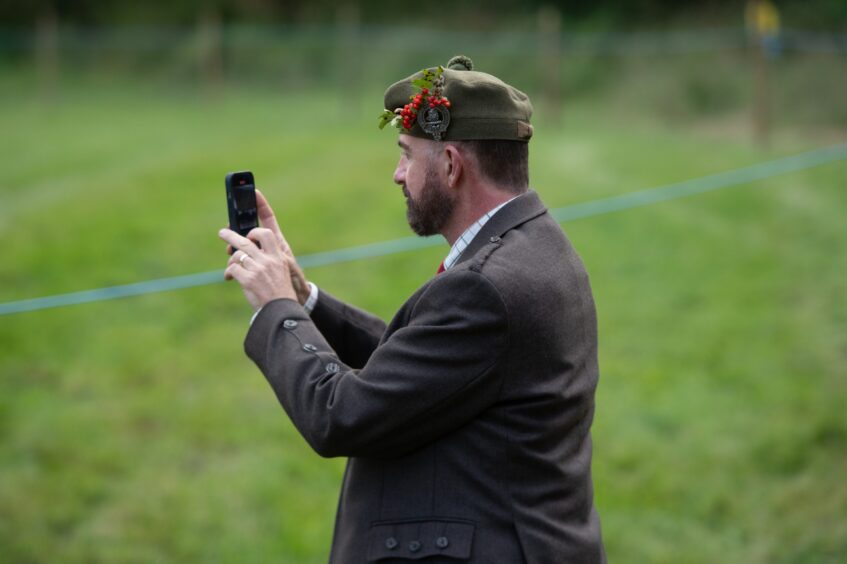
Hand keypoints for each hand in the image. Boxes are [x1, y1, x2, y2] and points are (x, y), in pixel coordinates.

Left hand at [219, 190, 309, 309]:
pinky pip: (232, 268)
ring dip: (230, 256)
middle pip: (246, 239)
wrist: (283, 309)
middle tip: (223, 232)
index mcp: (278, 254)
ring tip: (227, 256)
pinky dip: (229, 272)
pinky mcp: (248, 278)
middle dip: (232, 235)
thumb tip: (245, 251)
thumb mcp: (281, 270)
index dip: (261, 210)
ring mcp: (258, 268)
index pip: (267, 230)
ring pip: (237, 253)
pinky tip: (229, 277)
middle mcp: (269, 258)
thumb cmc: (281, 289)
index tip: (254, 194)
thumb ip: (266, 258)